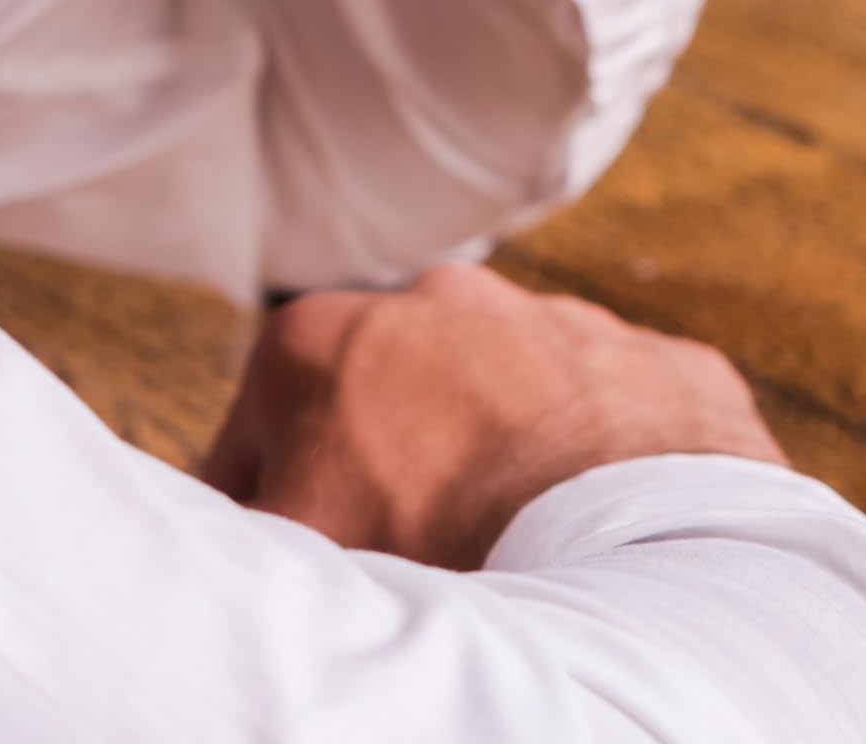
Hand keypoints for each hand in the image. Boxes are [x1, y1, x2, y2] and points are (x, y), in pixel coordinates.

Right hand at [201, 263, 786, 570]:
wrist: (631, 558)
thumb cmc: (437, 551)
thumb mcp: (290, 551)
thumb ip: (234, 534)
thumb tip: (205, 546)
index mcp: (323, 336)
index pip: (258, 439)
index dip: (268, 513)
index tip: (304, 565)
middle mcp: (440, 299)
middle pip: (387, 404)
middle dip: (393, 469)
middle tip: (418, 560)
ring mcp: (560, 319)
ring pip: (510, 401)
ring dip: (504, 459)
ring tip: (522, 553)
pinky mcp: (660, 364)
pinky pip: (621, 420)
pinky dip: (608, 470)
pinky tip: (605, 538)